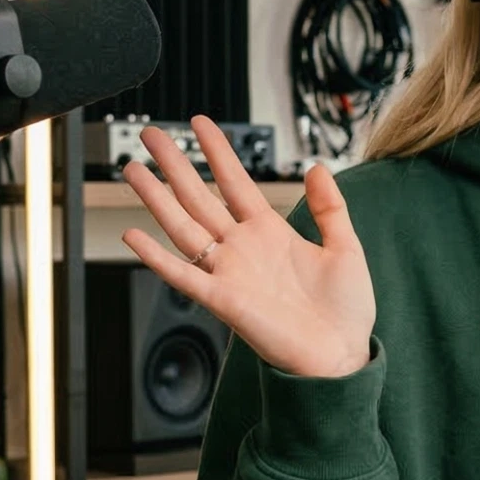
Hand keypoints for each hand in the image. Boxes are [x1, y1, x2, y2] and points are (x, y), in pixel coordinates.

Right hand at [120, 117, 374, 378]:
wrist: (342, 356)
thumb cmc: (346, 311)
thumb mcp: (345, 248)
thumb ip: (330, 208)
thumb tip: (318, 167)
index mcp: (271, 233)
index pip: (236, 183)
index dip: (219, 152)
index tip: (200, 123)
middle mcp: (243, 249)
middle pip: (199, 197)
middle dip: (175, 165)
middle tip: (152, 135)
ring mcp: (229, 273)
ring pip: (183, 227)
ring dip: (157, 199)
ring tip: (133, 169)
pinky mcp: (222, 301)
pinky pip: (183, 275)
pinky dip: (156, 257)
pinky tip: (133, 234)